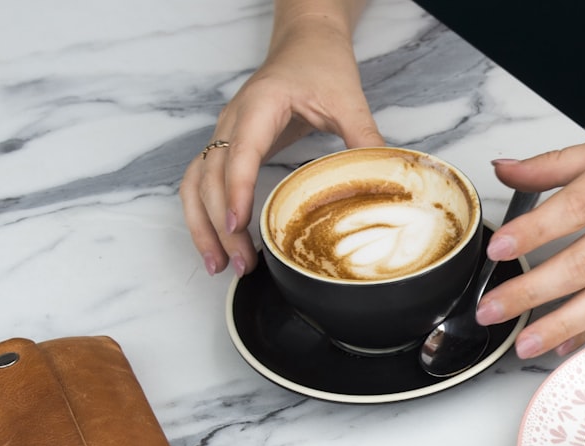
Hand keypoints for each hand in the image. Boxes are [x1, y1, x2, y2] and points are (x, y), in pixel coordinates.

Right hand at [179, 9, 383, 275]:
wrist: (305, 42)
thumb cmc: (320, 64)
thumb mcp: (348, 99)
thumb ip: (365, 138)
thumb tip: (388, 178)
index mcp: (259, 106)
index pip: (239, 154)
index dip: (236, 191)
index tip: (238, 226)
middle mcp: (232, 121)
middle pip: (211, 178)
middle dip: (220, 224)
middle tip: (240, 264)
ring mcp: (225, 134)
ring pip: (195, 182)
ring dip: (201, 225)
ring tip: (218, 264)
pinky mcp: (228, 146)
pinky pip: (201, 181)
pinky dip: (202, 213)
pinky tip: (217, 243)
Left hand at [477, 122, 584, 357]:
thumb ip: (557, 162)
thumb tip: (503, 167)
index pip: (575, 205)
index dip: (536, 229)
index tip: (499, 248)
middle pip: (583, 262)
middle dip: (533, 290)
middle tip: (490, 309)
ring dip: (560, 326)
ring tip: (523, 345)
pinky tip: (564, 348)